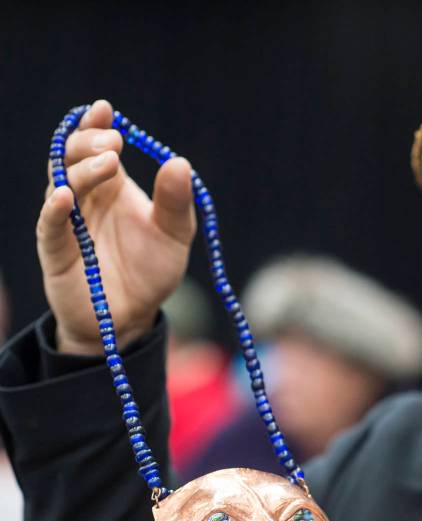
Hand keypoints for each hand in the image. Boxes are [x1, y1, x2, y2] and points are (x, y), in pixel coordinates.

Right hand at [37, 99, 195, 353]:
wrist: (133, 316)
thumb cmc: (151, 269)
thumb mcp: (176, 234)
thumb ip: (175, 201)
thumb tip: (179, 162)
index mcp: (111, 186)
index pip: (96, 146)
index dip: (96, 126)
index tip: (105, 110)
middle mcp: (85, 198)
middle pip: (72, 157)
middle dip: (90, 144)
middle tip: (114, 143)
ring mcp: (67, 222)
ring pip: (60, 184)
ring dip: (81, 170)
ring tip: (109, 162)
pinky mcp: (56, 251)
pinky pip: (50, 226)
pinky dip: (55, 209)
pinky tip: (65, 196)